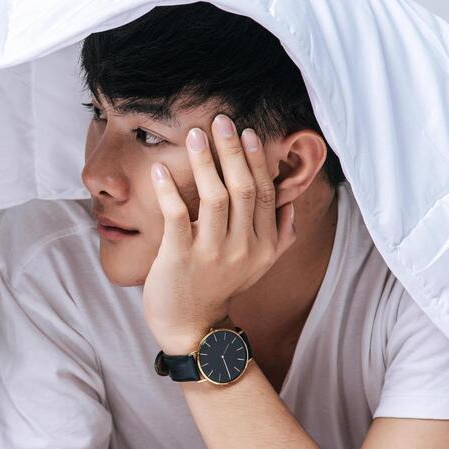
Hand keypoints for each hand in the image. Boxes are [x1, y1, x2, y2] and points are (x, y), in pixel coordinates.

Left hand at [143, 114, 296, 352]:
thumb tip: (289, 204)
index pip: (262, 192)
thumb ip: (279, 235)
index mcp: (263, 244)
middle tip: (222, 120)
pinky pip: (176, 216)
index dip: (255, 160)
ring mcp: (211, 253)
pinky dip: (168, 189)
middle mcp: (243, 247)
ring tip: (195, 134)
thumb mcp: (258, 265)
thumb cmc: (219, 288)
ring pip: (214, 196)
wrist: (192, 328)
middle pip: (242, 188)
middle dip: (233, 150)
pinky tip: (159, 168)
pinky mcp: (180, 258)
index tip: (247, 132)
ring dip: (205, 161)